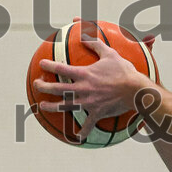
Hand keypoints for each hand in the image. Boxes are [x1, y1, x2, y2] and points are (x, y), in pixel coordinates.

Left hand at [34, 37, 148, 137]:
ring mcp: (88, 103)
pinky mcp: (96, 113)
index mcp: (84, 74)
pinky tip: (77, 136)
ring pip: (64, 106)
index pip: (60, 69)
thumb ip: (95, 44)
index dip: (48, 66)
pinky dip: (82, 131)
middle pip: (56, 89)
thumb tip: (83, 35)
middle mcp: (82, 89)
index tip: (41, 64)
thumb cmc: (124, 71)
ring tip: (42, 106)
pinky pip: (88, 124)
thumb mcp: (110, 54)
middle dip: (43, 87)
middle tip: (36, 84)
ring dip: (51, 107)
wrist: (135, 90)